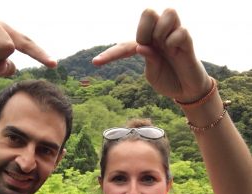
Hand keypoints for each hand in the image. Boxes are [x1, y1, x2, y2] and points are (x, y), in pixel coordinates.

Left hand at [92, 8, 211, 101]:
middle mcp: (159, 36)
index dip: (110, 54)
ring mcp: (173, 36)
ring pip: (168, 12)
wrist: (187, 91)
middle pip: (148, 12)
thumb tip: (141, 46)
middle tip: (148, 44)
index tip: (95, 63)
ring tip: (165, 47)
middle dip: (144, 28)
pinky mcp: (187, 41)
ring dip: (161, 31)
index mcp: (145, 45)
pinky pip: (180, 31)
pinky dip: (174, 41)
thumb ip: (149, 61)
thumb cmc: (168, 81)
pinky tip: (176, 51)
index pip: (125, 45)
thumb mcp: (152, 76)